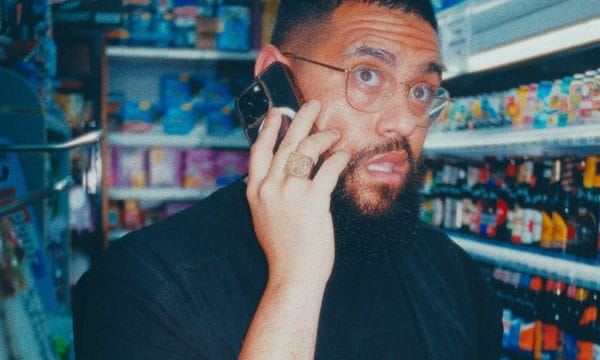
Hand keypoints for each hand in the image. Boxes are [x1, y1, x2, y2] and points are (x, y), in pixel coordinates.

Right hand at [246, 100, 349, 283]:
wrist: (293, 273)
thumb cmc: (283, 248)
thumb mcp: (264, 216)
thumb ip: (268, 193)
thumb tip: (281, 171)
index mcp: (255, 191)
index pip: (259, 150)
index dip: (268, 128)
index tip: (276, 112)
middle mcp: (270, 187)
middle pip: (286, 142)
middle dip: (301, 118)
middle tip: (313, 104)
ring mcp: (290, 192)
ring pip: (308, 150)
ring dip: (324, 137)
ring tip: (335, 133)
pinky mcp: (313, 200)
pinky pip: (328, 168)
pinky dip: (338, 158)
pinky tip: (344, 154)